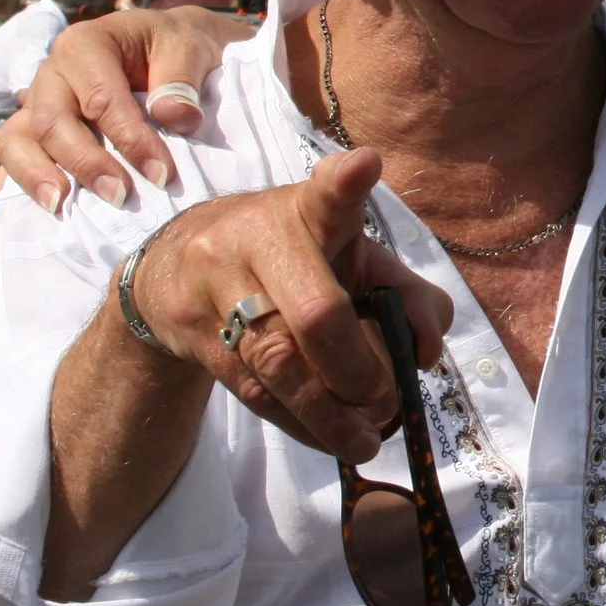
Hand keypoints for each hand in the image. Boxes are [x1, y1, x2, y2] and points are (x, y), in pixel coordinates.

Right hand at [0, 5, 249, 211]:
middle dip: (86, 164)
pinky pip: (14, 151)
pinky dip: (26, 178)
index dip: (130, 139)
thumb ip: (181, 79)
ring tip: (62, 207)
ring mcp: (38, 101)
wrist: (167, 47)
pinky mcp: (33, 126)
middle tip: (121, 196)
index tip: (162, 174)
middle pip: (52, 121)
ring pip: (17, 138)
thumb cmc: (176, 47)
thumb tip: (173, 116)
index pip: (101, 98)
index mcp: (87, 45)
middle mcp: (53, 72)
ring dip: (39, 175)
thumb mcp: (190, 48)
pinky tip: (50, 206)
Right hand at [130, 149, 455, 462]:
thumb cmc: (293, 259)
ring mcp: (216, 282)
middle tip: (386, 404)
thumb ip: (407, 297)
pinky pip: (251, 389)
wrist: (179, 268)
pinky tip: (328, 436)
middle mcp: (258, 237)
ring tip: (365, 439)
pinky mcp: (192, 331)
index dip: (345, 183)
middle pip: (314, 313)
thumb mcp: (350, 258)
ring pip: (276, 362)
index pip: (327, 193)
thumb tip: (426, 354)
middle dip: (358, 371)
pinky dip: (299, 422)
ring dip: (328, 413)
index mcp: (308, 209)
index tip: (365, 166)